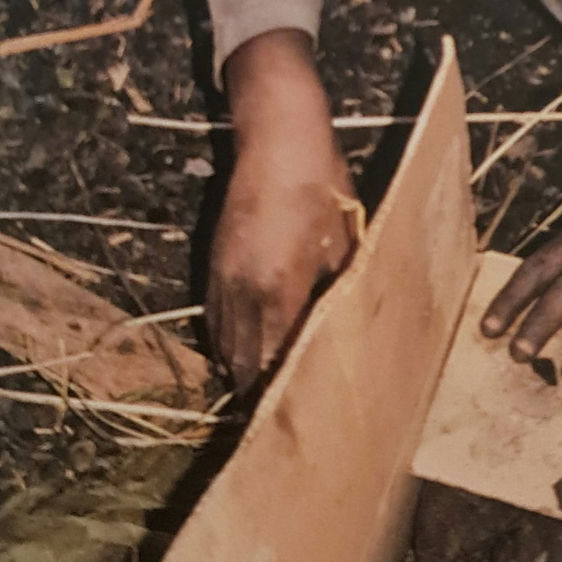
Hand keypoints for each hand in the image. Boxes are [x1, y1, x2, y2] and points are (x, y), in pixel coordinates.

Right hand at [205, 39, 356, 391]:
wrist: (277, 138)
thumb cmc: (322, 185)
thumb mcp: (345, 240)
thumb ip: (340, 291)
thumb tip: (348, 331)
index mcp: (279, 289)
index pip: (277, 361)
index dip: (286, 395)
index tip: (298, 422)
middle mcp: (243, 291)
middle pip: (244, 362)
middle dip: (260, 393)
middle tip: (281, 422)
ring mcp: (222, 277)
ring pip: (225, 343)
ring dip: (242, 370)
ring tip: (261, 400)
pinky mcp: (214, 263)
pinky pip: (216, 319)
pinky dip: (229, 342)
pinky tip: (244, 353)